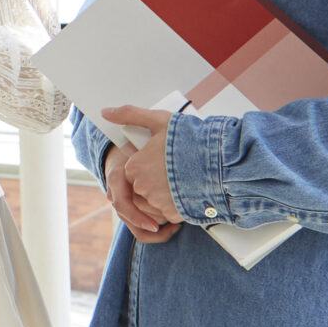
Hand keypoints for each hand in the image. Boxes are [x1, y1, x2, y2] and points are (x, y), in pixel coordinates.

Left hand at [100, 107, 179, 242]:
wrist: (221, 162)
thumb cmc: (191, 139)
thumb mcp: (160, 120)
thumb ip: (130, 115)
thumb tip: (106, 112)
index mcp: (135, 166)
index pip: (133, 170)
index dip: (149, 165)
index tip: (165, 160)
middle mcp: (142, 187)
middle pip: (142, 187)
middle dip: (156, 181)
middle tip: (175, 170)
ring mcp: (157, 203)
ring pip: (153, 203)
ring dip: (163, 195)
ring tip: (182, 181)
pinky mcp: (173, 214)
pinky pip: (168, 213)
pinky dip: (176, 205)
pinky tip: (188, 192)